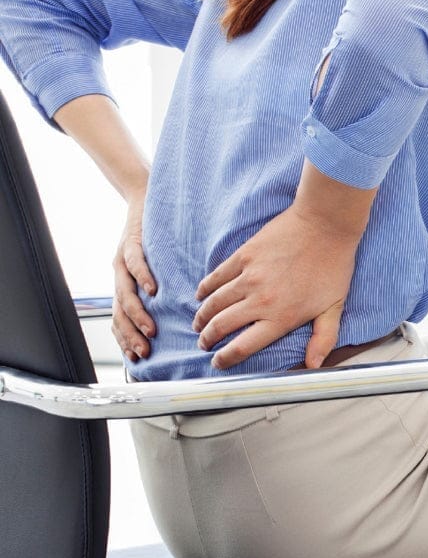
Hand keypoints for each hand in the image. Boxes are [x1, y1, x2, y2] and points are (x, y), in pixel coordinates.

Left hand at [111, 197, 156, 361]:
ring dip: (138, 316)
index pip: (119, 320)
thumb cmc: (155, 237)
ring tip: (150, 330)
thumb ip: (161, 292)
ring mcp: (123, 261)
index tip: (139, 359)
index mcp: (125, 286)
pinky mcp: (132, 243)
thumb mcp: (156, 269)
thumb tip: (178, 315)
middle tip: (144, 351)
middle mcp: (120, 277)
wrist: (143, 199)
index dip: (126, 340)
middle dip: (131, 336)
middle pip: (119, 314)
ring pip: (125, 295)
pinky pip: (135, 264)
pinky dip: (144, 278)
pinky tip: (154, 290)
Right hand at [193, 201, 361, 369]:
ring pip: (214, 303)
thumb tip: (314, 365)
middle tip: (204, 344)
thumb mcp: (334, 307)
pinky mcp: (244, 256)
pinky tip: (200, 296)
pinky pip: (216, 276)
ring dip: (202, 317)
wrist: (325, 225)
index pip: (243, 346)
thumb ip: (323, 338)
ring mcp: (249, 276)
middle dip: (208, 339)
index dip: (226, 358)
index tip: (218, 362)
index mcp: (281, 317)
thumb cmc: (333, 266)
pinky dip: (205, 288)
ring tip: (198, 325)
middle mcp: (260, 300)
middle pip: (222, 326)